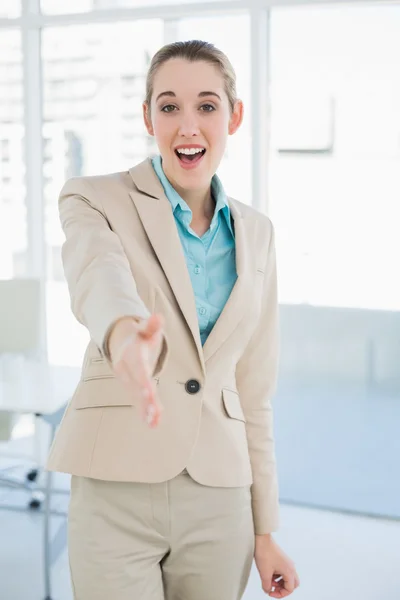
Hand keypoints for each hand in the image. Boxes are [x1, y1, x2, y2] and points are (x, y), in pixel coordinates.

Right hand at [108, 313, 163, 427]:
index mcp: (131, 355)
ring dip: (146, 410)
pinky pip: (138, 402)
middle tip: (153, 412)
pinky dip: (145, 413)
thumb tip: (158, 317)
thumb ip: (152, 325)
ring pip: (137, 397)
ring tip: (154, 421)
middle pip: (137, 386)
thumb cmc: (138, 336)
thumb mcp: (145, 329)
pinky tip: (153, 424)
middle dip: (145, 399)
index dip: (144, 381)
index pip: (139, 369)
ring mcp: (128, 381)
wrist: (120, 342)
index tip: (150, 393)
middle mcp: (127, 370)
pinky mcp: (133, 388)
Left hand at [254, 534, 299, 596]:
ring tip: (269, 582)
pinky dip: (278, 576)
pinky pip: (283, 571)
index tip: (271, 593)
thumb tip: (268, 590)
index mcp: (289, 571)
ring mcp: (287, 562)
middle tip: (274, 589)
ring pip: (288, 578)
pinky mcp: (282, 559)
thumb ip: (267, 586)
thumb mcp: (264, 573)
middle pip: (293, 584)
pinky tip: (269, 574)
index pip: (289, 589)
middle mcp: (290, 566)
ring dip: (280, 583)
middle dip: (283, 589)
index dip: (280, 594)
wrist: (262, 538)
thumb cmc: (265, 552)